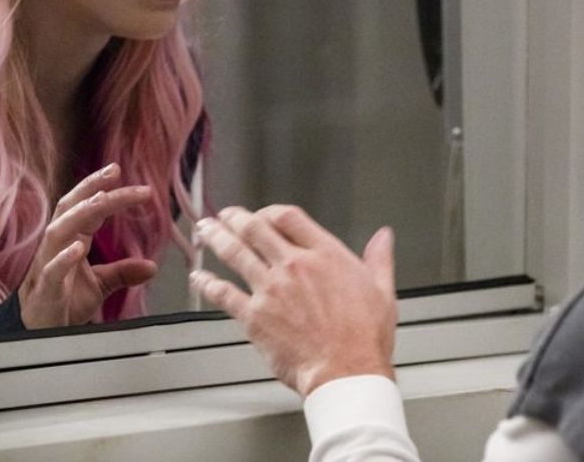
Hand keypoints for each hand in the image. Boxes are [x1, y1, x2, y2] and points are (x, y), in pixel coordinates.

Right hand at [18, 163, 157, 328]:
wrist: (37, 334)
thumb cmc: (63, 302)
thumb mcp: (98, 285)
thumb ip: (122, 272)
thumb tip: (151, 266)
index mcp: (69, 240)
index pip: (84, 207)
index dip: (99, 187)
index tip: (117, 170)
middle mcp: (56, 247)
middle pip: (70, 209)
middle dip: (91, 188)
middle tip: (114, 173)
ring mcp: (47, 266)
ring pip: (57, 232)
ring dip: (80, 214)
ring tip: (102, 200)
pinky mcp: (44, 290)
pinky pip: (51, 270)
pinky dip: (64, 258)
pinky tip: (78, 248)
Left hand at [190, 204, 396, 397]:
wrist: (346, 372)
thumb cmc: (364, 338)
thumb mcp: (382, 291)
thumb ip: (379, 259)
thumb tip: (383, 237)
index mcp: (325, 255)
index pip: (289, 217)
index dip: (271, 211)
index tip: (264, 215)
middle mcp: (294, 266)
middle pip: (255, 229)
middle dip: (236, 218)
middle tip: (226, 216)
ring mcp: (271, 289)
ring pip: (235, 253)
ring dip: (217, 238)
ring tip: (206, 230)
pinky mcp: (255, 316)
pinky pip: (224, 294)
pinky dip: (208, 283)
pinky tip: (200, 277)